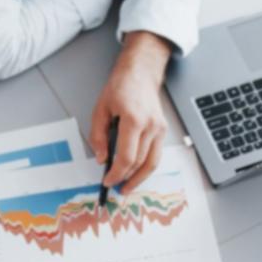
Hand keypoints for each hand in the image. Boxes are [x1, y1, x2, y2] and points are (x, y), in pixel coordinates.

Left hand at [89, 32, 171, 192]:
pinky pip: (155, 155)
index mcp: (134, 120)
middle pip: (140, 163)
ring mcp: (160, 129)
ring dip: (139, 178)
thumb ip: (99, 136)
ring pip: (152, 163)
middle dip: (127, 178)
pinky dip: (146, 167)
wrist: (141, 73)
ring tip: (127, 187)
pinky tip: (136, 173)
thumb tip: (102, 159)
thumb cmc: (120, 87)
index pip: (127, 157)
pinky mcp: (163, 130)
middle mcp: (150, 126)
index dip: (117, 174)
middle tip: (115, 187)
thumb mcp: (101, 110)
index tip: (108, 181)